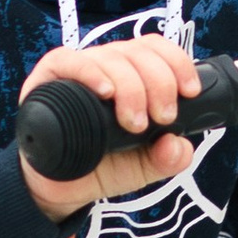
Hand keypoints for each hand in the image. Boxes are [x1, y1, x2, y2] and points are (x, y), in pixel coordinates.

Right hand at [18, 34, 205, 216]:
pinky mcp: (48, 78)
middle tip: (161, 118)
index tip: (189, 92)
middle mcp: (108, 66)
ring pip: (111, 57)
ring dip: (131, 88)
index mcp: (133, 75)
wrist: (61, 188)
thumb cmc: (102, 165)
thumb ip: (168, 158)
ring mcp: (78, 69)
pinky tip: (105, 92)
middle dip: (159, 83)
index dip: (177, 63)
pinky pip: (69, 61)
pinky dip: (91, 73)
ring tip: (134, 123)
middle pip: (139, 51)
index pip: (156, 49)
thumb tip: (177, 146)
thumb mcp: (145, 165)